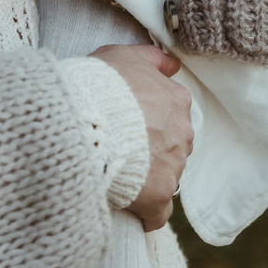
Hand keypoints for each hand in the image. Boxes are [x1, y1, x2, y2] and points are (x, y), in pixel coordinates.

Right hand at [91, 43, 192, 230]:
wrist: (86, 119)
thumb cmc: (102, 84)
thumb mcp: (125, 55)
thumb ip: (153, 59)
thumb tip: (173, 65)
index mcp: (176, 101)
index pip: (170, 116)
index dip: (147, 122)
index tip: (126, 125)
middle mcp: (182, 133)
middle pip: (170, 146)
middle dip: (150, 150)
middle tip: (119, 148)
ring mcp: (173, 166)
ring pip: (164, 177)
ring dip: (145, 178)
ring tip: (115, 173)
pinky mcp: (158, 196)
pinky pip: (157, 212)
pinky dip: (146, 212)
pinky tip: (129, 207)